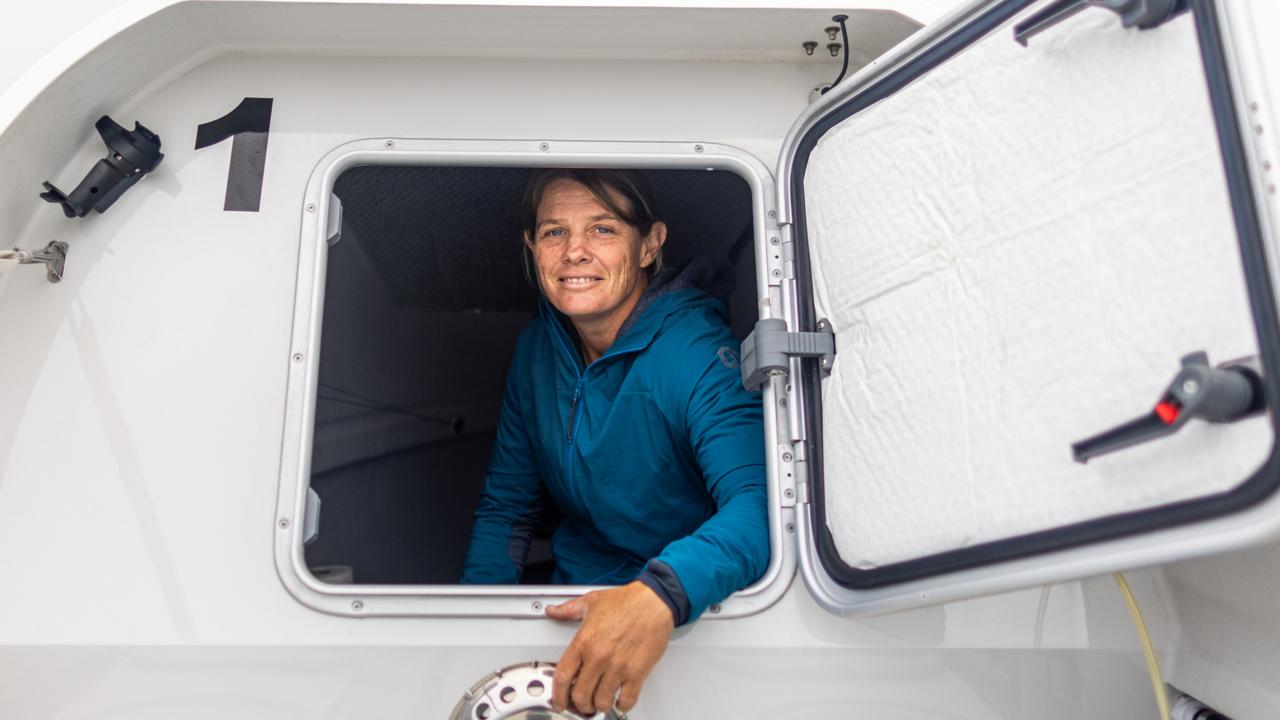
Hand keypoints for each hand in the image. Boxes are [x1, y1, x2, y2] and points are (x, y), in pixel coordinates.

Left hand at [545, 581, 674, 714]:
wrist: (654, 601)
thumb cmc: (627, 601)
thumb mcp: (591, 601)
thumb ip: (568, 609)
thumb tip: (553, 611)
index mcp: (584, 642)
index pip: (563, 677)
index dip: (558, 695)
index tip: (559, 700)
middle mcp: (599, 657)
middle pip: (580, 694)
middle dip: (580, 704)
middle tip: (582, 704)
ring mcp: (618, 667)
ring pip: (602, 701)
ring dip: (599, 706)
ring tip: (600, 703)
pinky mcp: (637, 672)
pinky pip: (627, 699)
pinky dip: (622, 705)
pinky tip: (620, 701)